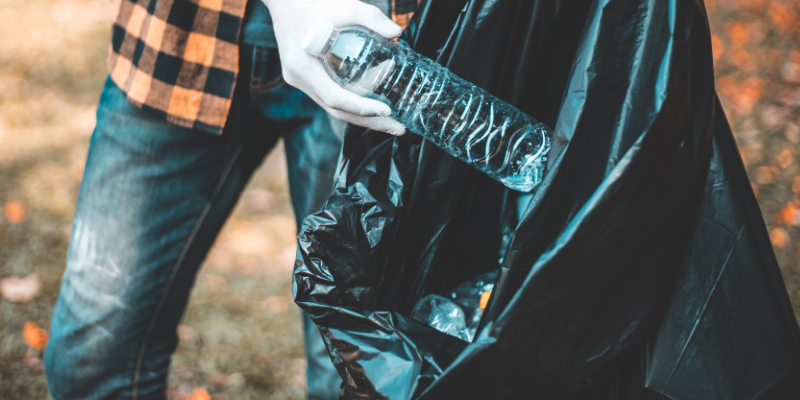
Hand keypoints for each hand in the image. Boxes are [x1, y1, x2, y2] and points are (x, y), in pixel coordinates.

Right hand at [263, 0, 406, 135]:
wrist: (285, 3)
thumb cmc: (313, 3)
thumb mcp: (344, 6)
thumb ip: (371, 17)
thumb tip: (397, 31)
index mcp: (303, 65)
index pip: (334, 97)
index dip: (361, 108)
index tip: (387, 110)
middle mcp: (299, 79)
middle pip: (336, 110)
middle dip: (369, 122)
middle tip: (398, 128)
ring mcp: (300, 82)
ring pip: (333, 108)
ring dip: (362, 117)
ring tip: (391, 122)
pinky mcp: (305, 80)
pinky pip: (330, 97)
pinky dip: (351, 105)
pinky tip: (373, 107)